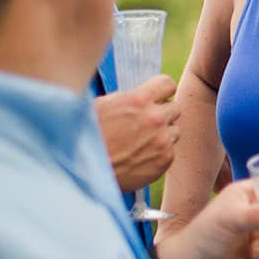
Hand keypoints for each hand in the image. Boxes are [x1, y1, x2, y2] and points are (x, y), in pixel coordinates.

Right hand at [95, 75, 179, 192]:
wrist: (84, 174)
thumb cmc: (85, 140)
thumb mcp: (100, 107)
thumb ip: (125, 98)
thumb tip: (139, 96)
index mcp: (138, 101)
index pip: (167, 84)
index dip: (160, 91)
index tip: (155, 98)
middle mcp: (155, 118)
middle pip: (174, 108)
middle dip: (162, 113)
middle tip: (144, 124)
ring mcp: (162, 141)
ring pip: (174, 130)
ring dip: (162, 134)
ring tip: (139, 143)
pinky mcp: (164, 161)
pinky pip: (170, 151)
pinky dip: (159, 154)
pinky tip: (140, 157)